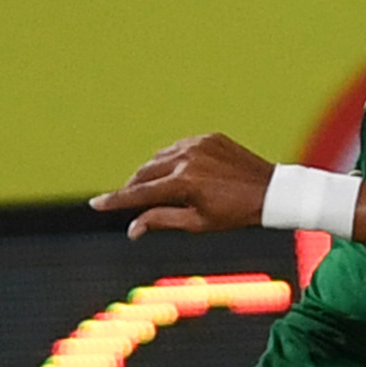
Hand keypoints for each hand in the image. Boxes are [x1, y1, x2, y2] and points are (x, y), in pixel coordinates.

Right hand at [93, 132, 270, 237]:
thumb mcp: (197, 223)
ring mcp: (198, 144)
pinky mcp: (208, 137)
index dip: (115, 200)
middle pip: (145, 173)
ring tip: (154, 190)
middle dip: (133, 188)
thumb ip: (161, 221)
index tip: (95, 204)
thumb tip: (132, 229)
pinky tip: (176, 173)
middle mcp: (188, 158)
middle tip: (126, 202)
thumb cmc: (235, 214)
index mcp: (184, 183)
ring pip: (160, 159)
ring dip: (152, 174)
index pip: (139, 193)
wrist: (270, 191)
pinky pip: (179, 148)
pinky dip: (171, 161)